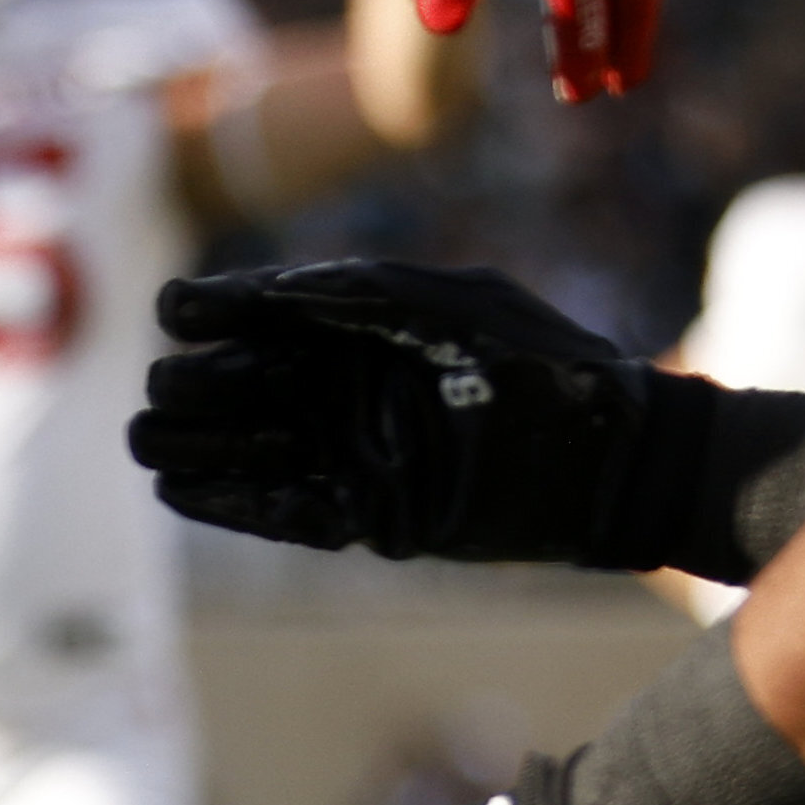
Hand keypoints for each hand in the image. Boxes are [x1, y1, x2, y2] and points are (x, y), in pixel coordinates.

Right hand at [127, 260, 677, 564]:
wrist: (615, 462)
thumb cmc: (545, 366)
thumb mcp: (454, 305)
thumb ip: (360, 289)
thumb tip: (262, 292)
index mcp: (338, 325)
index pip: (229, 312)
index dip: (199, 311)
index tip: (190, 315)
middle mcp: (322, 386)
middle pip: (206, 384)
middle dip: (192, 384)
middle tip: (220, 389)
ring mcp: (334, 450)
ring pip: (219, 450)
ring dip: (198, 445)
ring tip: (205, 441)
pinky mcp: (353, 515)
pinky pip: (265, 513)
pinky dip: (225, 503)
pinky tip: (191, 488)